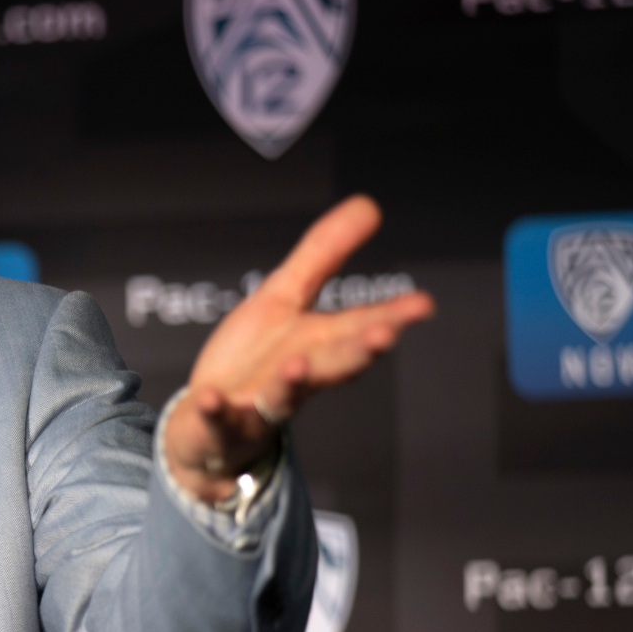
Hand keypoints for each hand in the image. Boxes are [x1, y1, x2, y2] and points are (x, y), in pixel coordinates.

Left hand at [163, 194, 434, 501]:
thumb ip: (324, 254)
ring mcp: (258, 404)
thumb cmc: (254, 359)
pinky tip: (209, 397)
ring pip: (282, 396)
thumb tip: (369, 205)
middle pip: (333, 364)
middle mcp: (296, 378)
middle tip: (384, 334)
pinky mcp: (218, 423)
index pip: (358, 328)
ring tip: (299, 366)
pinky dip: (215, 410)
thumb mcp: (284, 296)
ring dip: (293, 381)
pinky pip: (217, 418)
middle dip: (359, 351)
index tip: (423, 303)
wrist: (209, 427)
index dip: (390, 316)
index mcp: (316, 345)